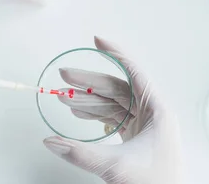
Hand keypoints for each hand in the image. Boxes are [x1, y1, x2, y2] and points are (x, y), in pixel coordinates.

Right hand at [43, 37, 183, 182]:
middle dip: (89, 83)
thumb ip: (79, 154)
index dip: (114, 54)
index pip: (133, 72)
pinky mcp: (136, 139)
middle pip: (117, 88)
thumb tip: (51, 142)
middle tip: (65, 76)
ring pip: (113, 104)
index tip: (97, 41)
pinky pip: (114, 118)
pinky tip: (78, 113)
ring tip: (64, 99)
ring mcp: (144, 127)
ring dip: (89, 101)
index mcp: (157, 111)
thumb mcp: (114, 167)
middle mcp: (152, 114)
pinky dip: (95, 115)